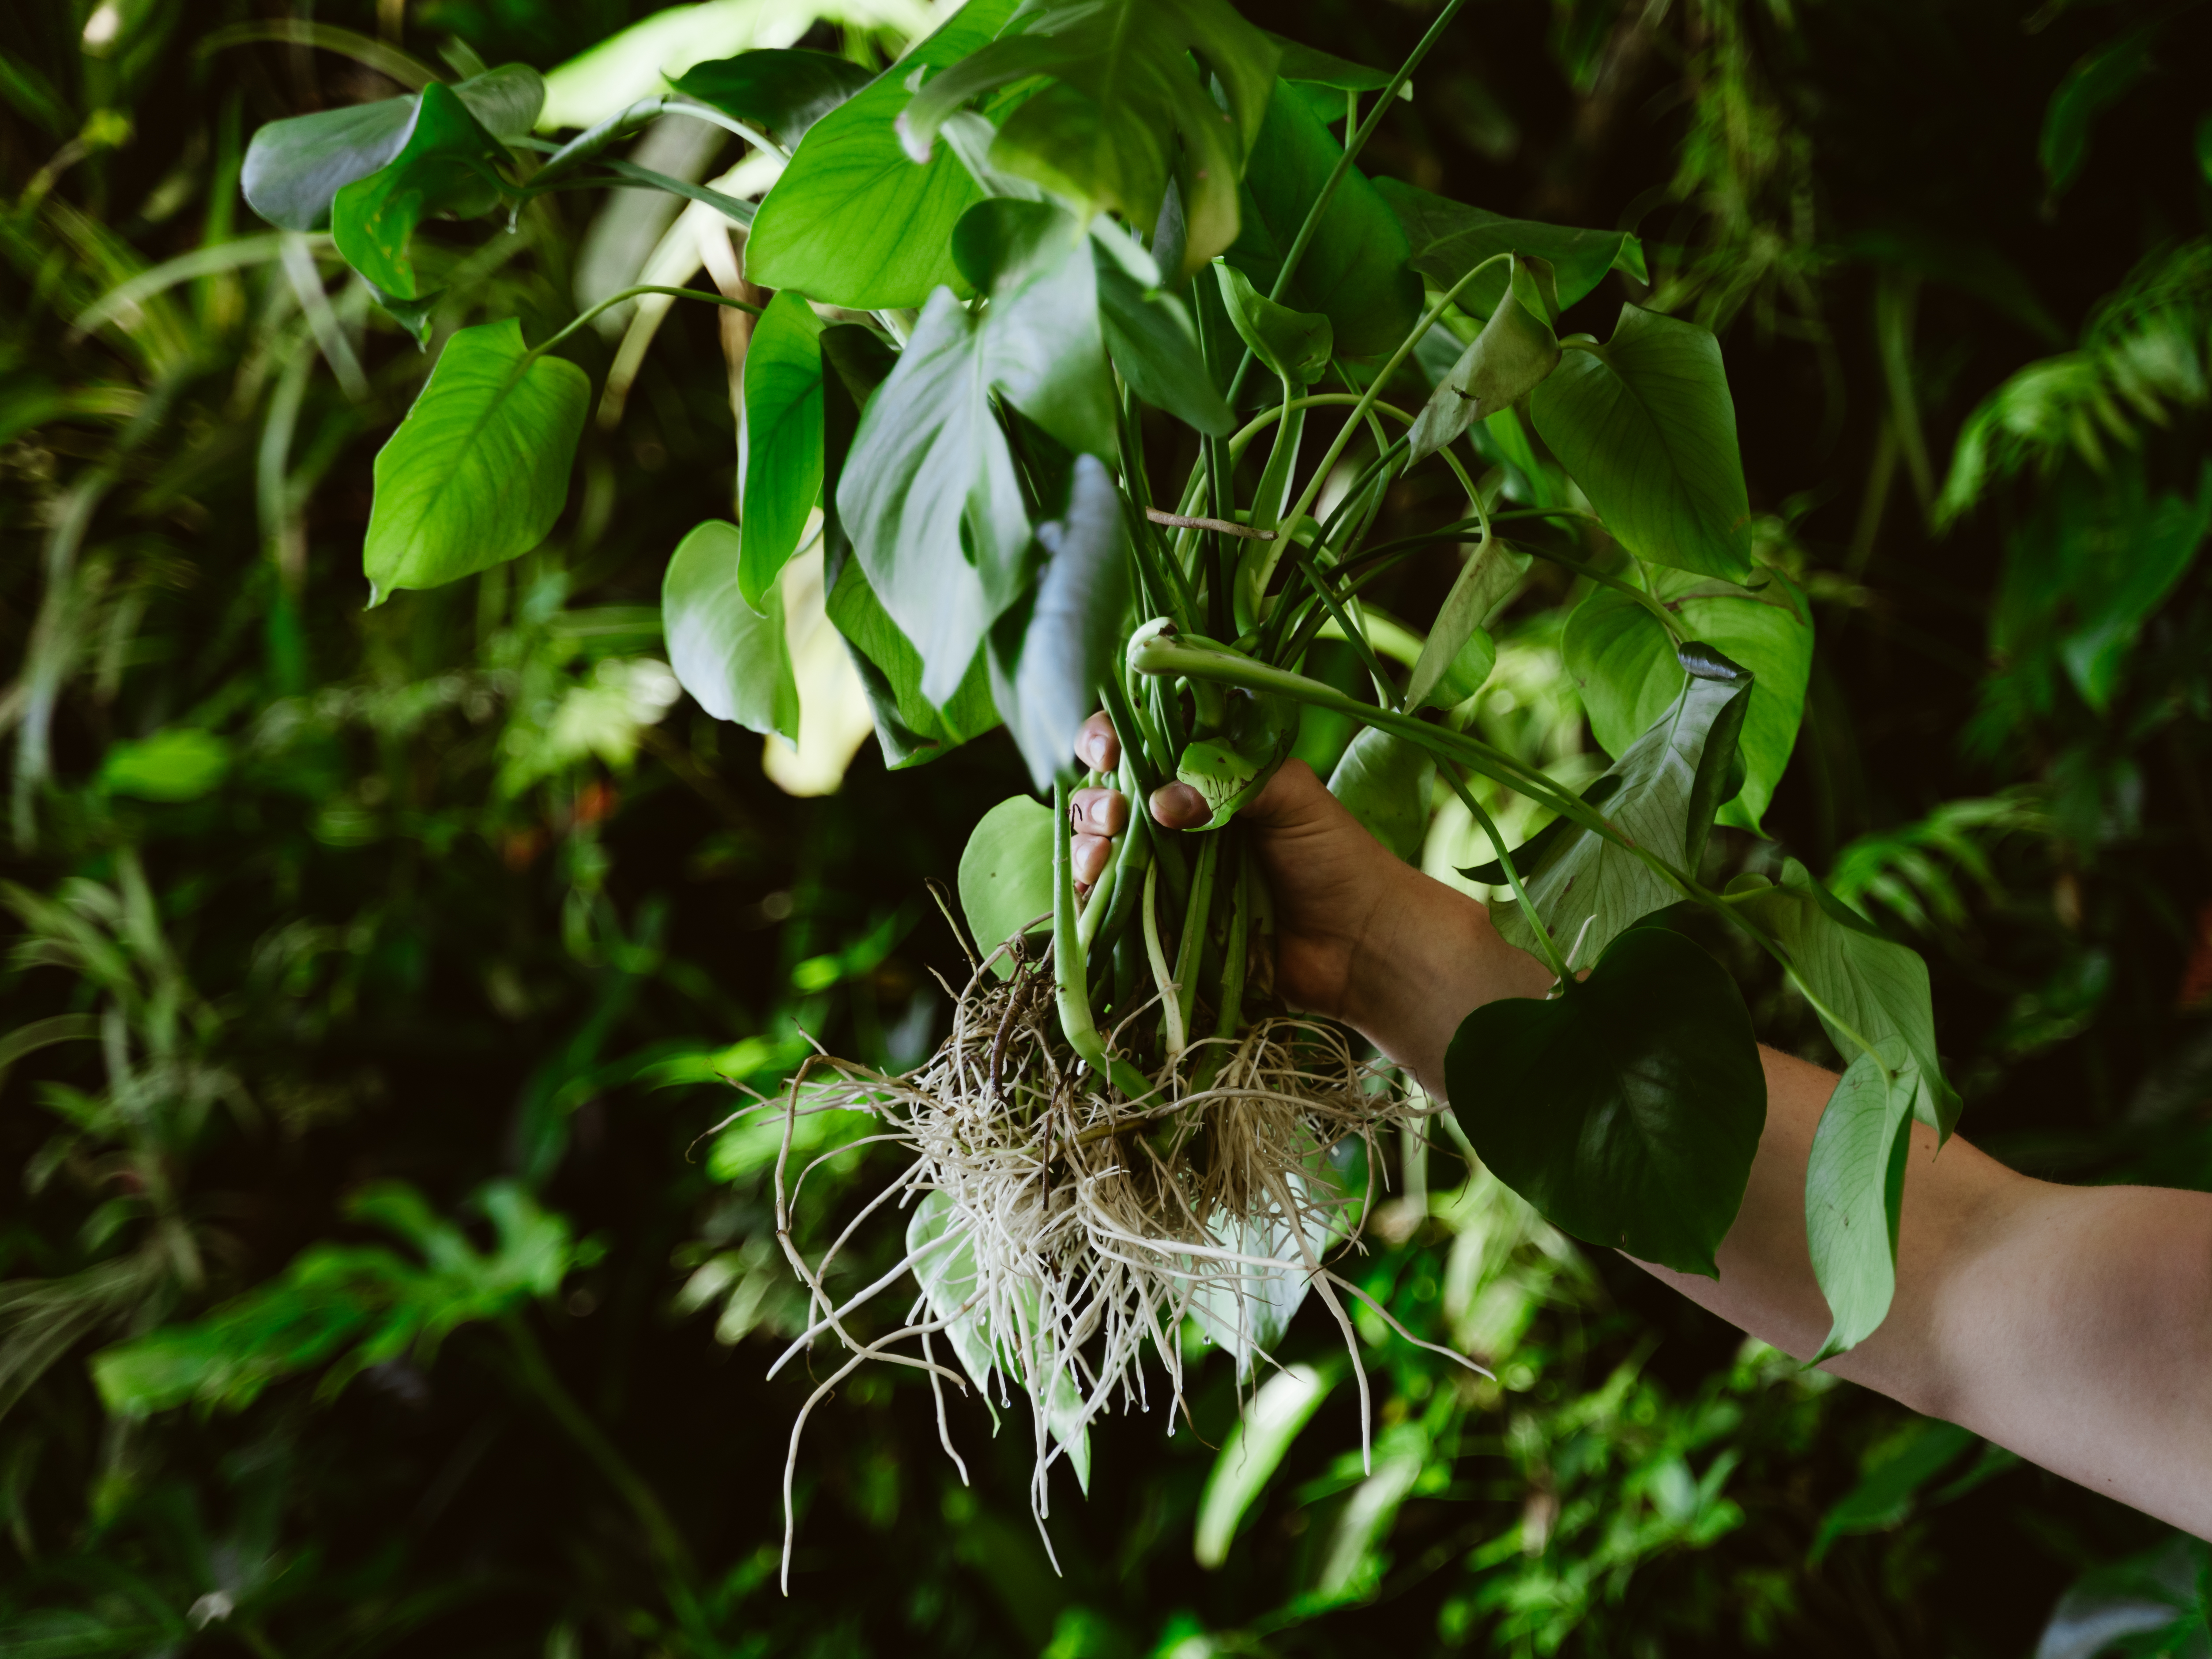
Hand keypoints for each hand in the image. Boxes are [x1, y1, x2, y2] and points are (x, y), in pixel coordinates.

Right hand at [1068, 712, 1551, 1087]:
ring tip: (1101, 855)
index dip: (1110, 738)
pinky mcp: (1161, 923)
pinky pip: (1107, 905)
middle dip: (1094, 800)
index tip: (1109, 749)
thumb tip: (1161, 800)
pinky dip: (1087, 895)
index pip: (1139, 742)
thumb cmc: (1335, 859)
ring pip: (1097, 846)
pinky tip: (1089, 887)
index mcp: (1204, 775)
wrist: (1357, 944)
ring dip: (1086, 844)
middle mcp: (1176, 819)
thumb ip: (1229, 780)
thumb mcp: (1293, 796)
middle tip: (1115, 817)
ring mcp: (1165, 872)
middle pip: (1105, 793)